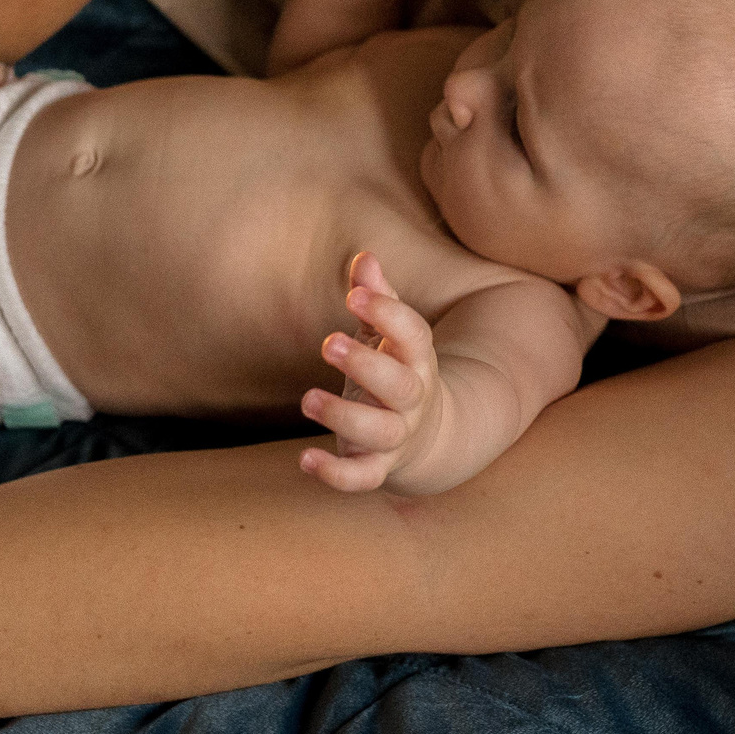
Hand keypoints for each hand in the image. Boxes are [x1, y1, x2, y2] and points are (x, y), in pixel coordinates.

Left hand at [298, 252, 441, 492]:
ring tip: (306, 399)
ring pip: (381, 432)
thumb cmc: (394, 370)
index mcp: (417, 360)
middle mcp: (413, 400)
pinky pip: (363, 477)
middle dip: (366, 365)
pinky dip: (337, 473)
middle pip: (400, 385)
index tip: (355, 294)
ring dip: (344, 416)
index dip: (389, 313)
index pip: (414, 335)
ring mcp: (398, 435)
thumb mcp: (388, 335)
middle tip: (328, 343)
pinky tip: (305, 458)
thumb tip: (364, 256)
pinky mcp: (378, 465)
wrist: (429, 436)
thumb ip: (377, 298)